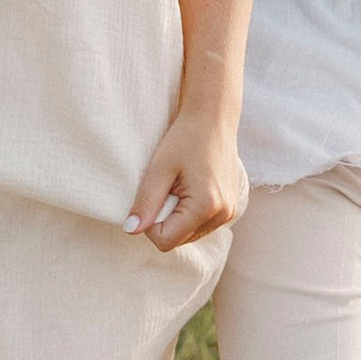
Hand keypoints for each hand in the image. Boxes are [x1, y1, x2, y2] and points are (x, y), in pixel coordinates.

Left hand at [125, 106, 244, 252]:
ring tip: (180, 185)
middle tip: (167, 187)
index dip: (150, 223)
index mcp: (207, 206)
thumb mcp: (159, 168)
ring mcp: (229, 213)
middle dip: (165, 219)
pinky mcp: (230, 209)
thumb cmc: (185, 137)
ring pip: (188, 234)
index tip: (153, 194)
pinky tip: (190, 187)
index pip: (165, 241)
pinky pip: (200, 225)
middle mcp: (223, 215)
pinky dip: (188, 212)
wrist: (213, 118)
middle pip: (178, 240)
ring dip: (177, 216)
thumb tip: (130, 230)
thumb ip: (145, 202)